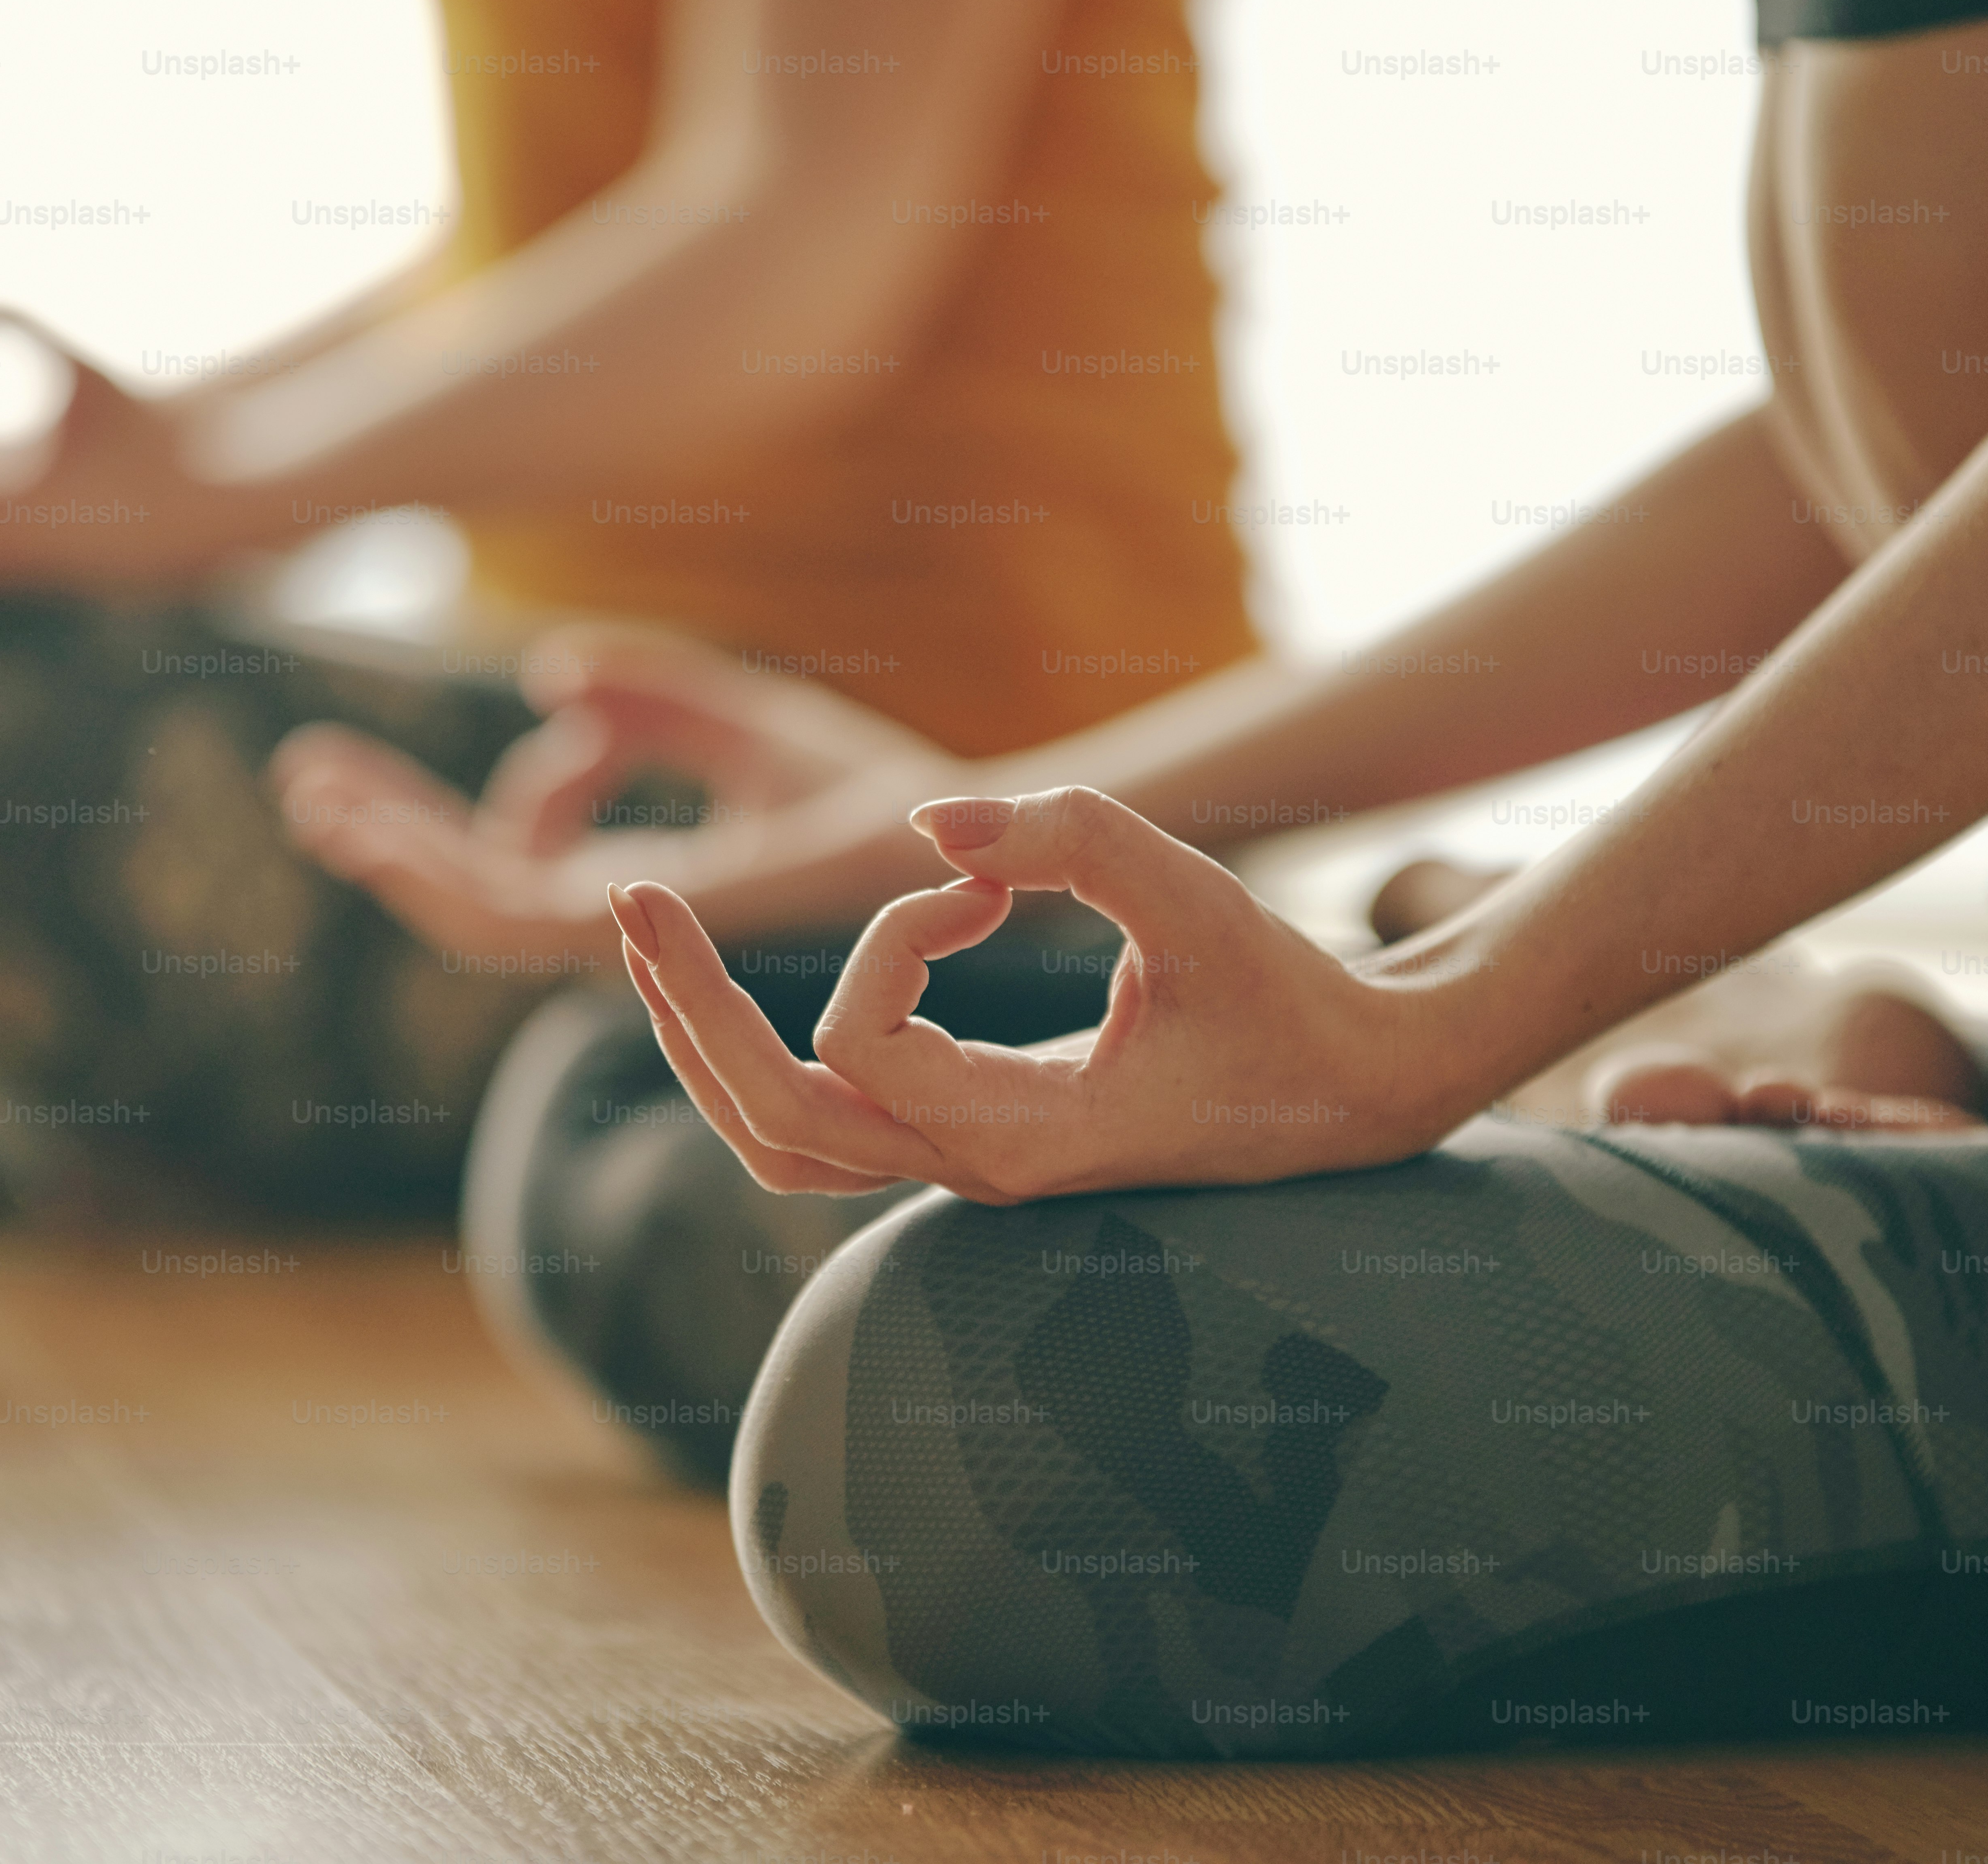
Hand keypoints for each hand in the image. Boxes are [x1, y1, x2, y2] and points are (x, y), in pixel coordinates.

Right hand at [272, 624, 961, 958]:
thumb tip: (550, 680)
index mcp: (653, 886)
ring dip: (388, 849)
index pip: (531, 862)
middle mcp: (627, 920)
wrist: (930, 835)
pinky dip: (430, 865)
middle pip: (477, 886)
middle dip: (391, 832)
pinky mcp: (626, 930)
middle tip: (308, 775)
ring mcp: (622, 934)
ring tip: (316, 791)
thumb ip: (649, 698)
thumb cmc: (867, 791)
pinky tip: (373, 820)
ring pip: (469, 905)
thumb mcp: (739, 721)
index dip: (487, 800)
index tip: (541, 708)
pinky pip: (502, 910)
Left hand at [604, 787, 1462, 1203]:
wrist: (1355, 1087)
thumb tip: (931, 819)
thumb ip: (1074, 840)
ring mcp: (963, 1162)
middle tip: (631, 896)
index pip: (863, 1044)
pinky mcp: (969, 1132)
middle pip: (770, 1123)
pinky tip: (729, 978)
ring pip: (779, 1139)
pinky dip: (759, 1053)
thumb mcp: (1198, 899)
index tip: (987, 880)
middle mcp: (973, 1168)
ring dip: (706, 1040)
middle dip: (690, 1007)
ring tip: (649, 939)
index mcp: (1020, 1137)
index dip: (893, 937)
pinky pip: (821, 1120)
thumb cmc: (1287, 996)